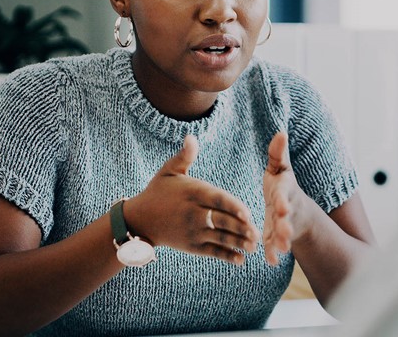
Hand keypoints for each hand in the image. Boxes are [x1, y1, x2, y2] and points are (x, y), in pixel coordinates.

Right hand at [126, 135, 259, 264]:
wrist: (140, 220)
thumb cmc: (159, 191)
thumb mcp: (168, 171)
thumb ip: (184, 156)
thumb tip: (191, 137)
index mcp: (192, 193)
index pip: (216, 200)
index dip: (232, 206)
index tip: (247, 212)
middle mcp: (193, 213)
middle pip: (220, 221)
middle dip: (240, 228)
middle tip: (257, 233)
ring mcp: (192, 231)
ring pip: (218, 238)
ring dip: (237, 243)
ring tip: (253, 246)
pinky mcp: (191, 246)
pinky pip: (211, 252)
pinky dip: (226, 256)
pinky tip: (240, 259)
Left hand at [263, 132, 307, 264]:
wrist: (292, 209)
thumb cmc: (281, 185)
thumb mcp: (280, 168)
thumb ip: (278, 153)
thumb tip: (280, 131)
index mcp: (285, 191)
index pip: (285, 195)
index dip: (283, 200)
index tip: (282, 207)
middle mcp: (287, 208)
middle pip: (287, 217)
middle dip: (286, 225)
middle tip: (286, 233)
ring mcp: (283, 225)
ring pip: (283, 234)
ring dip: (282, 241)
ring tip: (281, 249)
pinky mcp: (276, 237)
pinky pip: (275, 246)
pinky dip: (273, 253)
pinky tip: (270, 260)